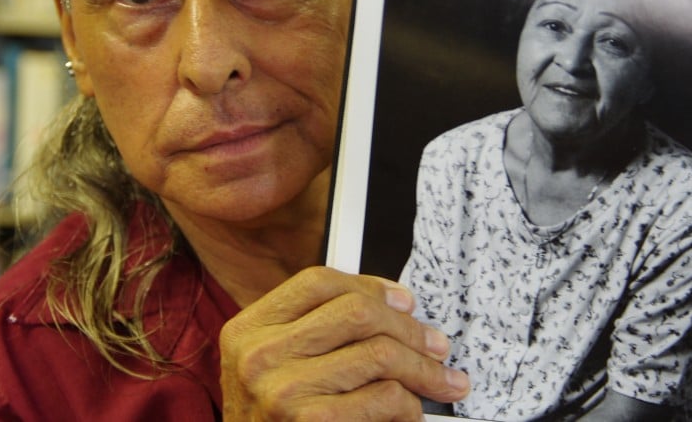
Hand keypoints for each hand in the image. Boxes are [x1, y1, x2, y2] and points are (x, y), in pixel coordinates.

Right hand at [219, 266, 469, 420]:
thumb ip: (316, 331)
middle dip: (410, 328)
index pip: (318, 283)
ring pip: (380, 353)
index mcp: (249, 330)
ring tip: (442, 381)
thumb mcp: (272, 367)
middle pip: (357, 312)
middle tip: (436, 346)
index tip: (404, 302)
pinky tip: (411, 411)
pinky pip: (386, 397)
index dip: (371, 287)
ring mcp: (284, 391)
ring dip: (423, 369)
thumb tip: (393, 306)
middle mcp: (260, 356)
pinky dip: (410, 405)